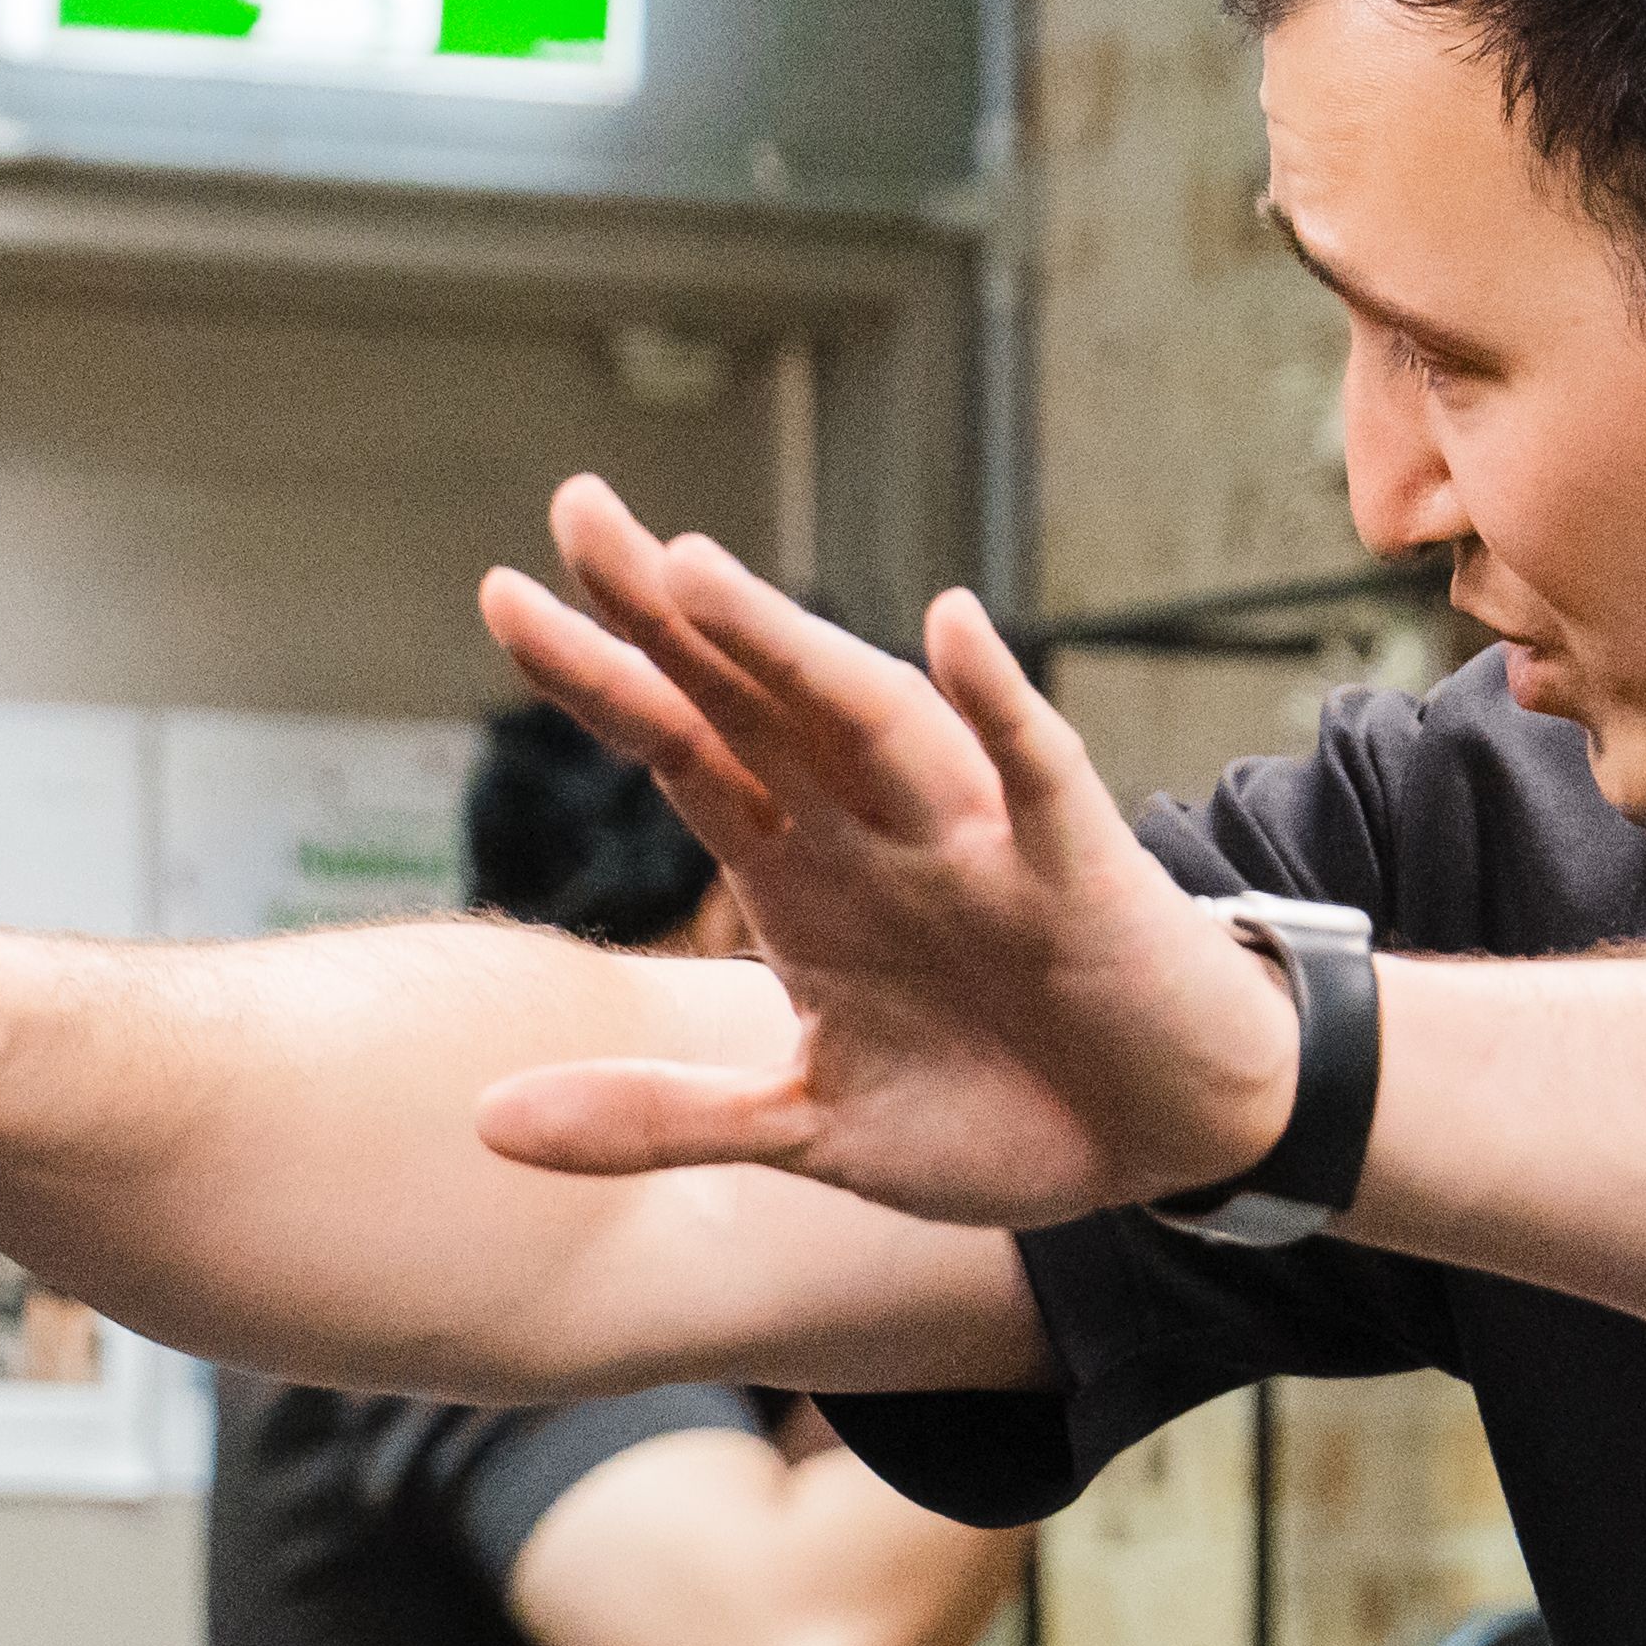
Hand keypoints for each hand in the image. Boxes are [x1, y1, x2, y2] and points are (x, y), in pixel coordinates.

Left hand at [466, 479, 1302, 1225]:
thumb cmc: (991, 1108)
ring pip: (870, 723)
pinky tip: (957, 634)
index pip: (682, 746)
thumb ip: (657, 1118)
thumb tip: (483, 1125)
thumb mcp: (806, 1128)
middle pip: (753, 699)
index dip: (598, 674)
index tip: (500, 595)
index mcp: (802, 874)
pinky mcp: (1078, 876)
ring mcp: (976, 843)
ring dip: (790, 650)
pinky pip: (1038, 779)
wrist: (1162, 1140)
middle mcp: (876, 831)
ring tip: (696, 573)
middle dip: (667, 613)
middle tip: (576, 505)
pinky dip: (1001, 711)